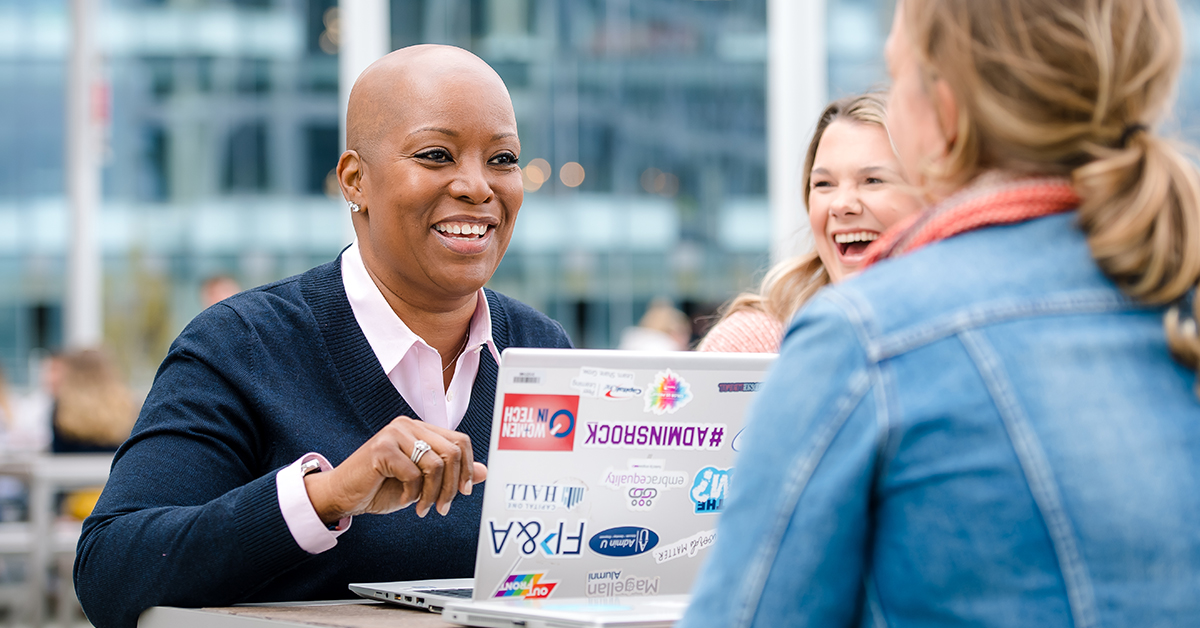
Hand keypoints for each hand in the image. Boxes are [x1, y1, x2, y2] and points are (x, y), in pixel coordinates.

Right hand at [304, 416, 487, 523]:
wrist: (343, 495)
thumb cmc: (380, 487)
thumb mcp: (422, 482)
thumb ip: (450, 474)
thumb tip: (483, 471)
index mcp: (420, 429)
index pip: (460, 441)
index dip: (467, 468)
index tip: (464, 492)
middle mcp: (409, 425)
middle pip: (453, 452)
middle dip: (452, 486)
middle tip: (442, 508)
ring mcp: (395, 434)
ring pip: (436, 464)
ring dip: (433, 494)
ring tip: (423, 508)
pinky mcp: (382, 448)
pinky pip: (414, 473)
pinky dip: (413, 493)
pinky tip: (405, 499)